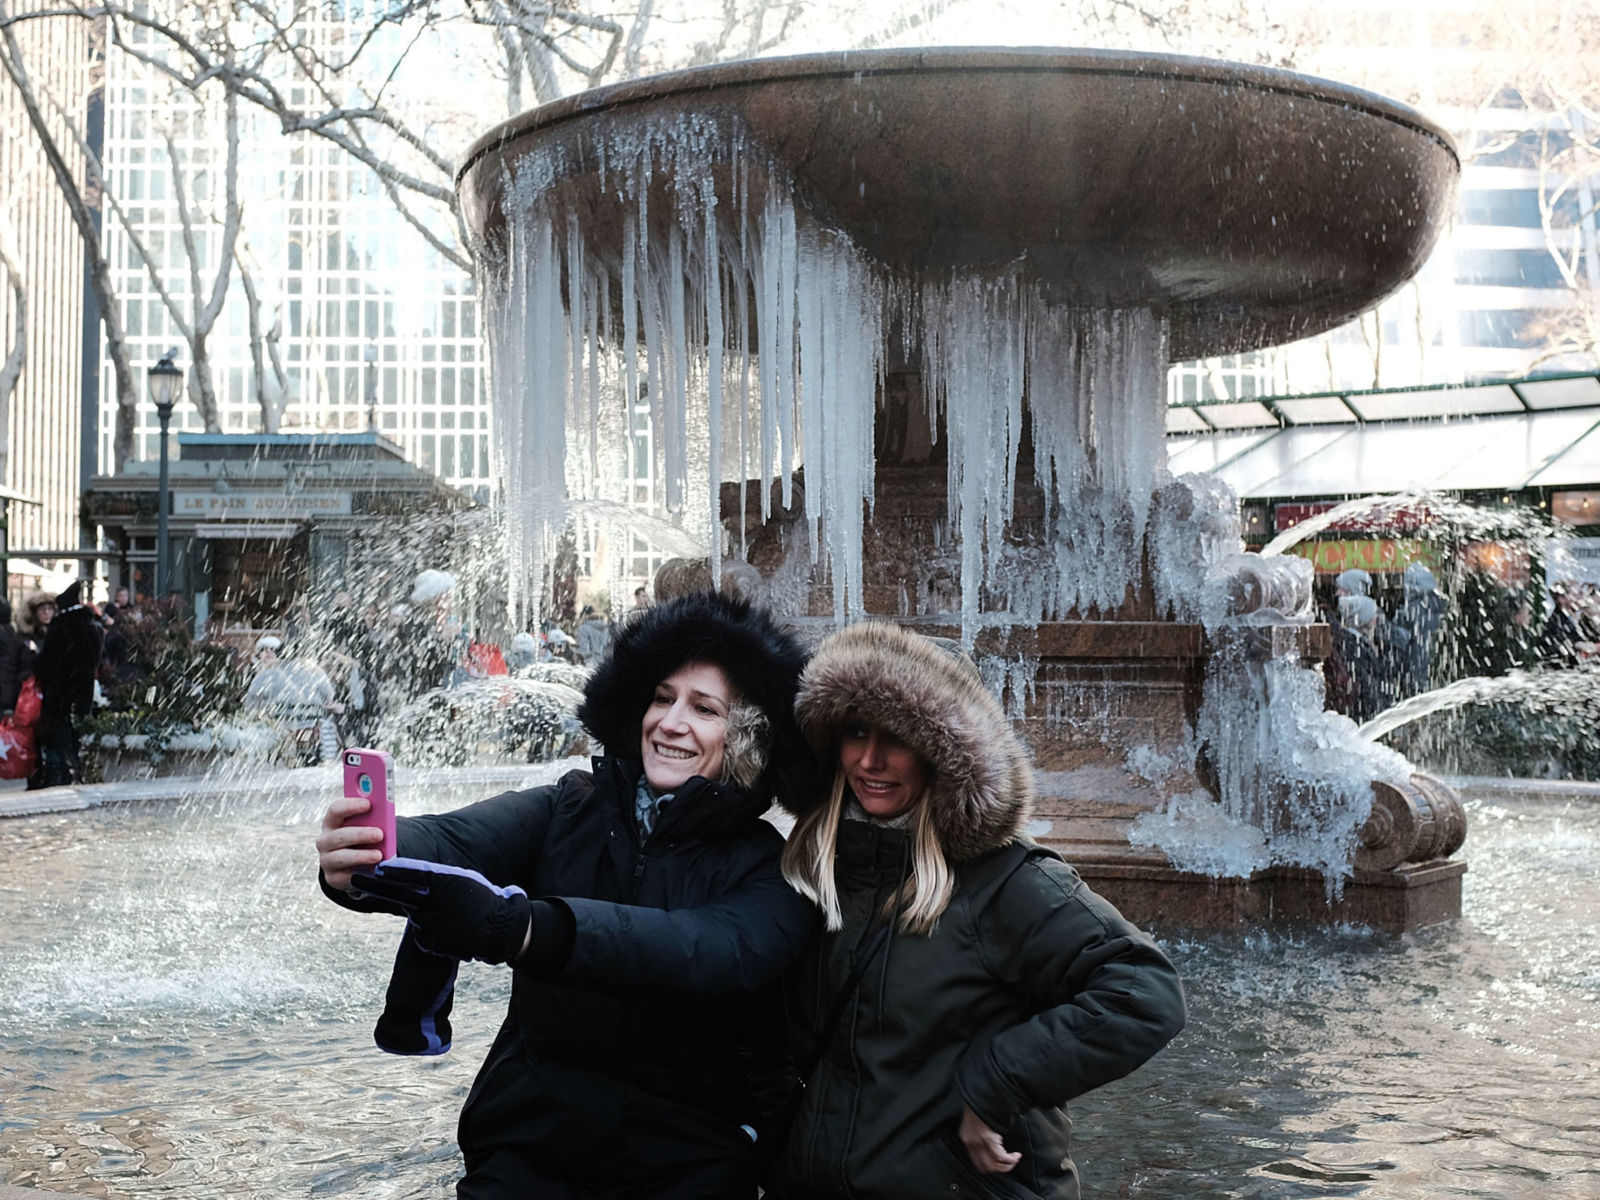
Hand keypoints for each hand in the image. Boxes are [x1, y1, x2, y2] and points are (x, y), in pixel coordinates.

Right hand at [316, 795, 386, 890]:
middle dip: (360, 834)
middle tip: (379, 834)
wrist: (354, 865)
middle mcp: (325, 840)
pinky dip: (358, 874)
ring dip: (360, 855)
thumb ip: (372, 820)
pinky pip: (345, 877)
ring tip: (378, 855)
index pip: (335, 810)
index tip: (368, 805)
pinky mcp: (333, 878)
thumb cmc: (362, 840)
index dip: (350, 806)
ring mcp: (326, 860)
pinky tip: (371, 871)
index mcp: (332, 822)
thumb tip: (385, 818)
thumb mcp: (365, 827)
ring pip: (340, 857)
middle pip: (339, 835)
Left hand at [350, 858, 531, 964]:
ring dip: (419, 910)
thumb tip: (403, 873)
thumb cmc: (478, 897)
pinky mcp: (431, 942)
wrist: (498, 927)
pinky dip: (428, 926)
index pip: (414, 874)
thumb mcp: (459, 879)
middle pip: (399, 894)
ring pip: (412, 913)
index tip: (376, 865)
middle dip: (375, 885)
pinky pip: (421, 931)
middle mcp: (435, 903)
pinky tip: (446, 925)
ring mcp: (432, 924)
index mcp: (445, 884)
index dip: (393, 870)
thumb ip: (433, 878)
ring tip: (443, 910)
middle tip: (354, 877)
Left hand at [958, 1105, 1020, 1173]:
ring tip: (1014, 1158)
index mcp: (966, 1137)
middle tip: (1009, 1163)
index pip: (976, 1161)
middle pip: (985, 1167)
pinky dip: (1011, 1159)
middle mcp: (970, 1142)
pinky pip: (1001, 1157)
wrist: (982, 1093)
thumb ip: (979, 1131)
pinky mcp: (988, 1140)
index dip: (990, 1165)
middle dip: (999, 1168)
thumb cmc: (980, 1103)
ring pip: (994, 1166)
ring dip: (1007, 1165)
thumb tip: (991, 1141)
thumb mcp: (975, 1120)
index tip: (999, 1162)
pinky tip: (1016, 1155)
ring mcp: (979, 1142)